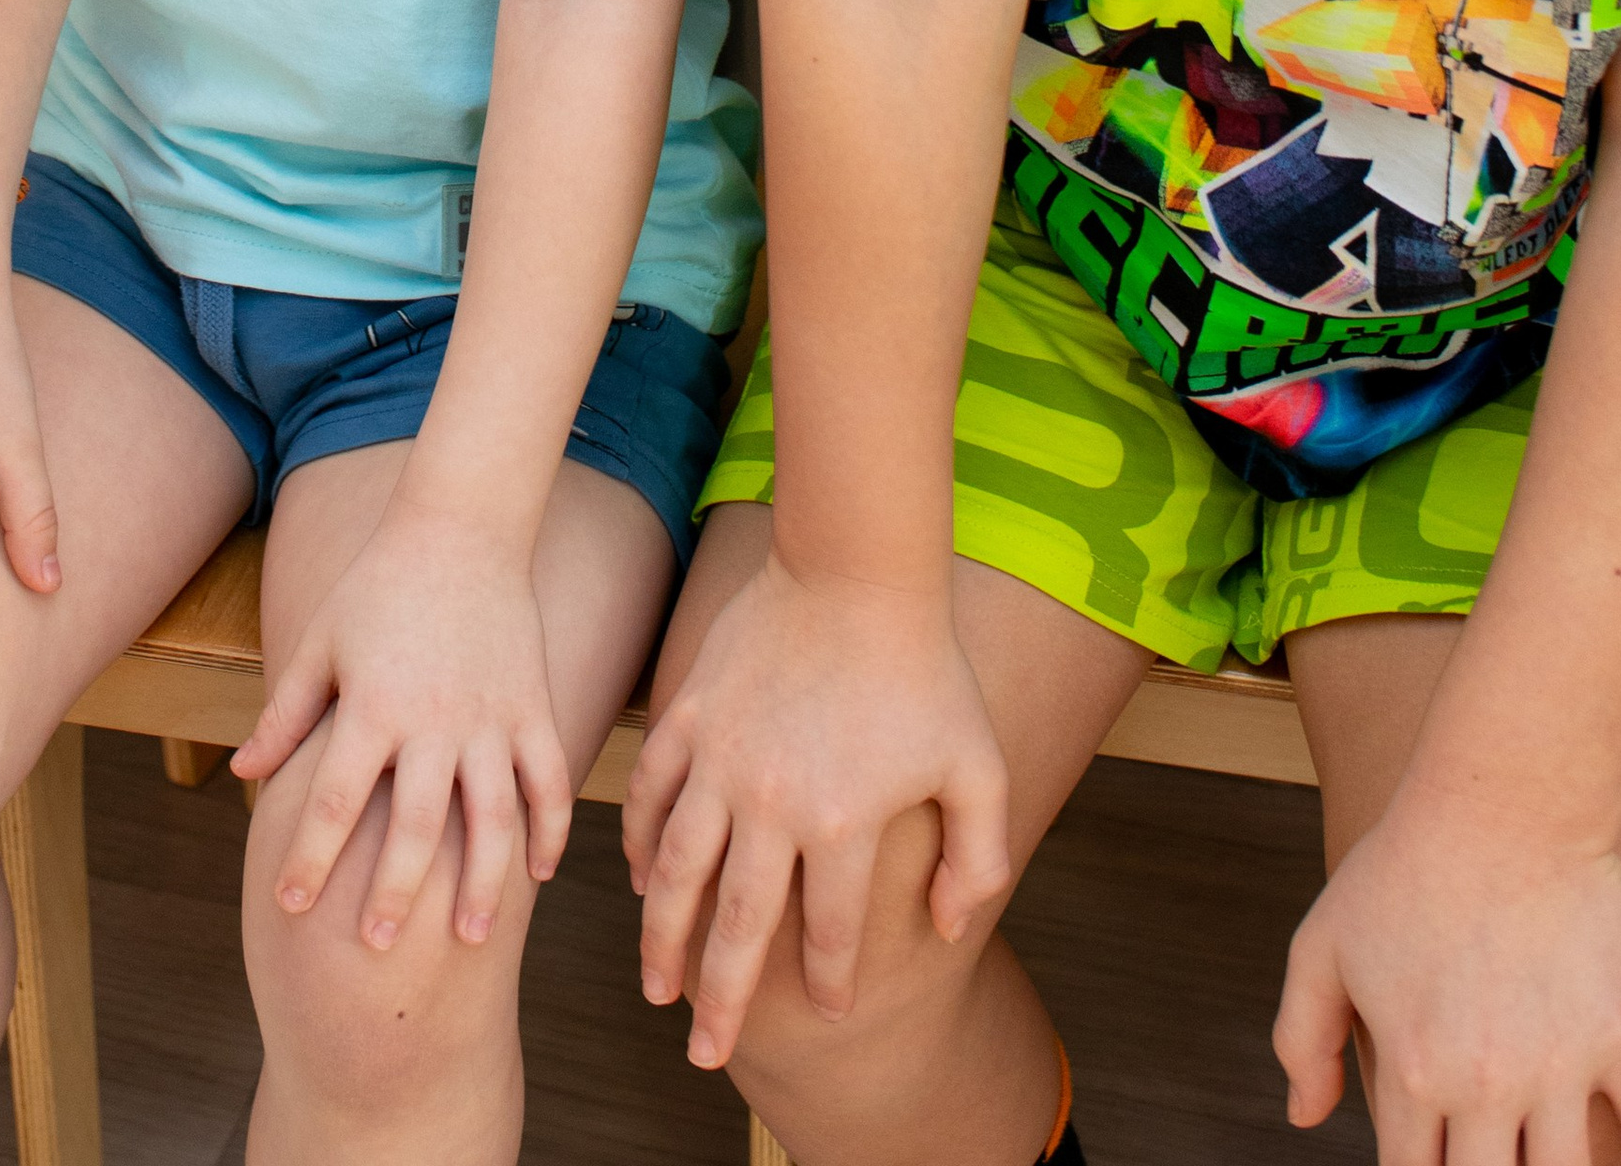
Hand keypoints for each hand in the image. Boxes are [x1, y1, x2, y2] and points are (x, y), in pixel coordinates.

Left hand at [234, 510, 572, 953]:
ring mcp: (491, 715)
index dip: (309, 857)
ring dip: (483, 881)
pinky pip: (548, 780)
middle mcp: (434, 719)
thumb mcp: (321, 643)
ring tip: (470, 936)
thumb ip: (286, 714)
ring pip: (492, 817)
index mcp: (373, 705)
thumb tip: (242, 775)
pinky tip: (539, 874)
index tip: (288, 904)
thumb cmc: (378, 585)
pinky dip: (549, 829)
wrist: (461, 526)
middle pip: (415, 826)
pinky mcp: (533, 705)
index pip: (335, 800)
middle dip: (394, 891)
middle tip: (375, 946)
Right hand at [625, 554, 1010, 1071]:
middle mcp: (773, 805)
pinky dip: (642, 845)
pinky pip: (653, 797)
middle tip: (703, 1053)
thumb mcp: (977, 767)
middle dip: (720, 1000)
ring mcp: (722, 760)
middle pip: (737, 928)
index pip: (827, 934)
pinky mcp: (690, 716)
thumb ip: (976, 858)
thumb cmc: (925, 668)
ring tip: (657, 988)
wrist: (856, 568)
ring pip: (678, 873)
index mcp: (844, 825)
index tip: (823, 1012)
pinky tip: (643, 881)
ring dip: (662, 939)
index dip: (825, 983)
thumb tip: (951, 929)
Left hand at [1277, 790, 1620, 1160]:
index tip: (1428, 1161)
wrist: (1500, 801)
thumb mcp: (1322, 943)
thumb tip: (1303, 1117)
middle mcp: (1486, 1085)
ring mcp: (1559, 1065)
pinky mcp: (1619, 1035)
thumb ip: (1302, 1037)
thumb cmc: (1406, 865)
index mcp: (1414, 1071)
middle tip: (1485, 1158)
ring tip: (1542, 1159)